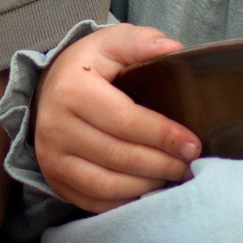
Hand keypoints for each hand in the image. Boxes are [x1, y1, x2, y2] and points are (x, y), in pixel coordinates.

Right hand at [35, 23, 198, 212]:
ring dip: (148, 184)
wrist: (49, 88)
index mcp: (72, 90)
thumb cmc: (90, 66)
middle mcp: (55, 127)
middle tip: (189, 163)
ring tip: (173, 175)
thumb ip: (141, 41)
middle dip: (162, 164)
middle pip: (120, 156)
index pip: (126, 121)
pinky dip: (126, 200)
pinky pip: (95, 201)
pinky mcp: (55, 180)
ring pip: (108, 184)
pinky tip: (148, 188)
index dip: (164, 135)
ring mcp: (52, 158)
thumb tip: (173, 49)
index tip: (192, 144)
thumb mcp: (112, 42)